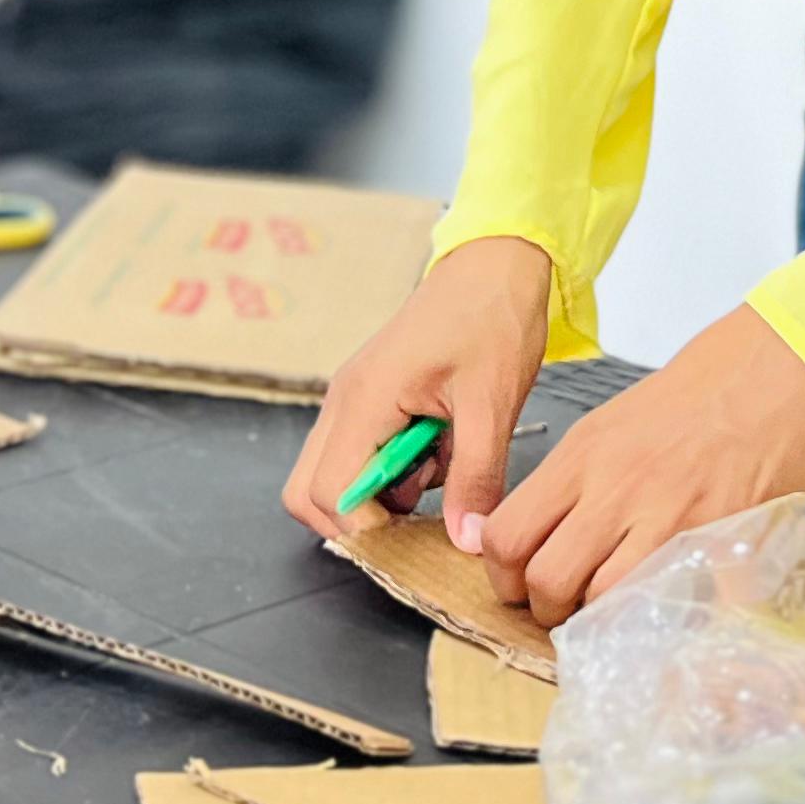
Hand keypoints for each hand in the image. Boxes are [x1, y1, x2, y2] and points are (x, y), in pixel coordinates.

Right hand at [281, 237, 553, 547]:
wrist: (496, 265)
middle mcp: (347, 399)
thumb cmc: (491, 317)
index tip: (414, 537)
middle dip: (359, 519)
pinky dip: (394, 472)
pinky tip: (440, 451)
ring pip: (334, 476)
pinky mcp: (371, 398)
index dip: (366, 528)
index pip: (330, 491)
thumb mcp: (493, 404)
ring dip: (382, 494)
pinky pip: (361, 454)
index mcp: (367, 396)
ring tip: (441, 468)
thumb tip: (467, 538)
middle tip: (418, 516)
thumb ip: (477, 477)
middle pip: (309, 491)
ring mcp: (354, 398)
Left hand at [477, 304, 804, 624]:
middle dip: (546, 609)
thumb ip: (570, 483)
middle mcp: (616, 491)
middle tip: (565, 609)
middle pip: (547, 580)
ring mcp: (669, 520)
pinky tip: (672, 605)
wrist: (775, 373)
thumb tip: (532, 535)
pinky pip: (680, 605)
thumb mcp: (609, 427)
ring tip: (615, 611)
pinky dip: (671, 618)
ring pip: (602, 602)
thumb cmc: (695, 399)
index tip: (519, 585)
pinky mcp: (719, 544)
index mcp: (581, 459)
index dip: (504, 576)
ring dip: (602, 620)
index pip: (508, 536)